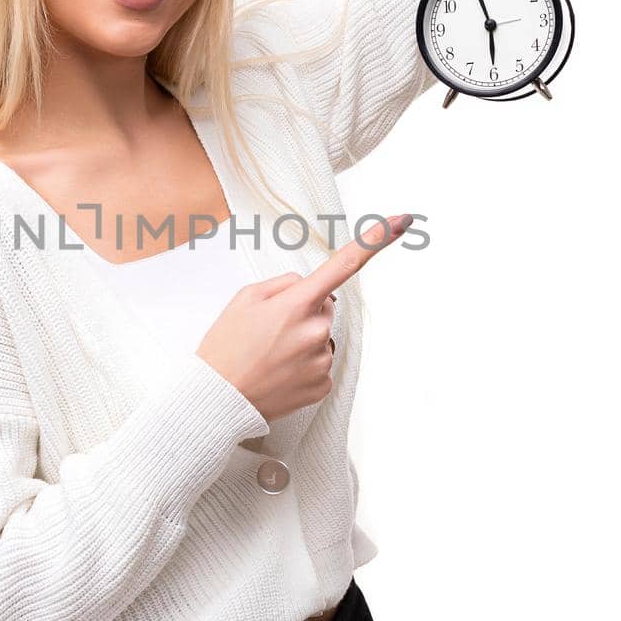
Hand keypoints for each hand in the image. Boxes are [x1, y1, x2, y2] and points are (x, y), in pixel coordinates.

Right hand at [197, 214, 412, 422]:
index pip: (345, 264)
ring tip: (270, 355)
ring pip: (322, 337)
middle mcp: (316, 330)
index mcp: (297, 303)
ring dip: (302, 341)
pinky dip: (303, 365)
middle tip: (269, 331)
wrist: (218, 399)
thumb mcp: (245, 298)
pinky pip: (321, 364)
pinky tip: (280, 372)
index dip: (376, 240)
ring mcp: (322, 360)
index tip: (402, 220)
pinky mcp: (323, 385)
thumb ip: (283, 283)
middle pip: (325, 307)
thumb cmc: (226, 347)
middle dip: (303, 312)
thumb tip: (307, 286)